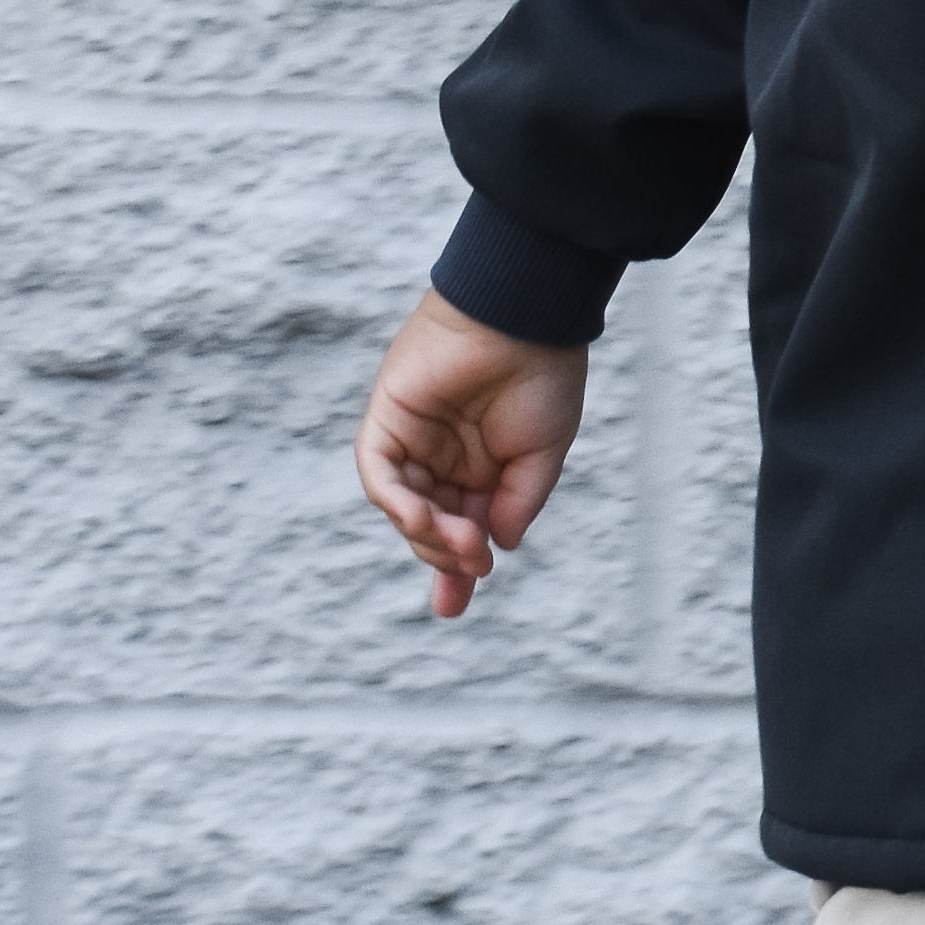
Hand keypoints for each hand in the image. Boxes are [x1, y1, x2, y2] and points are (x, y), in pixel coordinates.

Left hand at [355, 291, 590, 616]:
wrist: (525, 316)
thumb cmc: (544, 377)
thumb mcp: (542, 455)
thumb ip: (517, 503)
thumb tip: (495, 546)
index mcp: (482, 467)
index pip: (461, 528)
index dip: (456, 568)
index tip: (454, 607)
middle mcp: (443, 458)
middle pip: (429, 525)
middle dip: (447, 555)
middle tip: (473, 563)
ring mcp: (413, 439)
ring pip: (404, 505)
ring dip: (427, 534)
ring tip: (460, 544)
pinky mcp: (389, 419)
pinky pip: (380, 473)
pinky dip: (398, 502)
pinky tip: (425, 519)